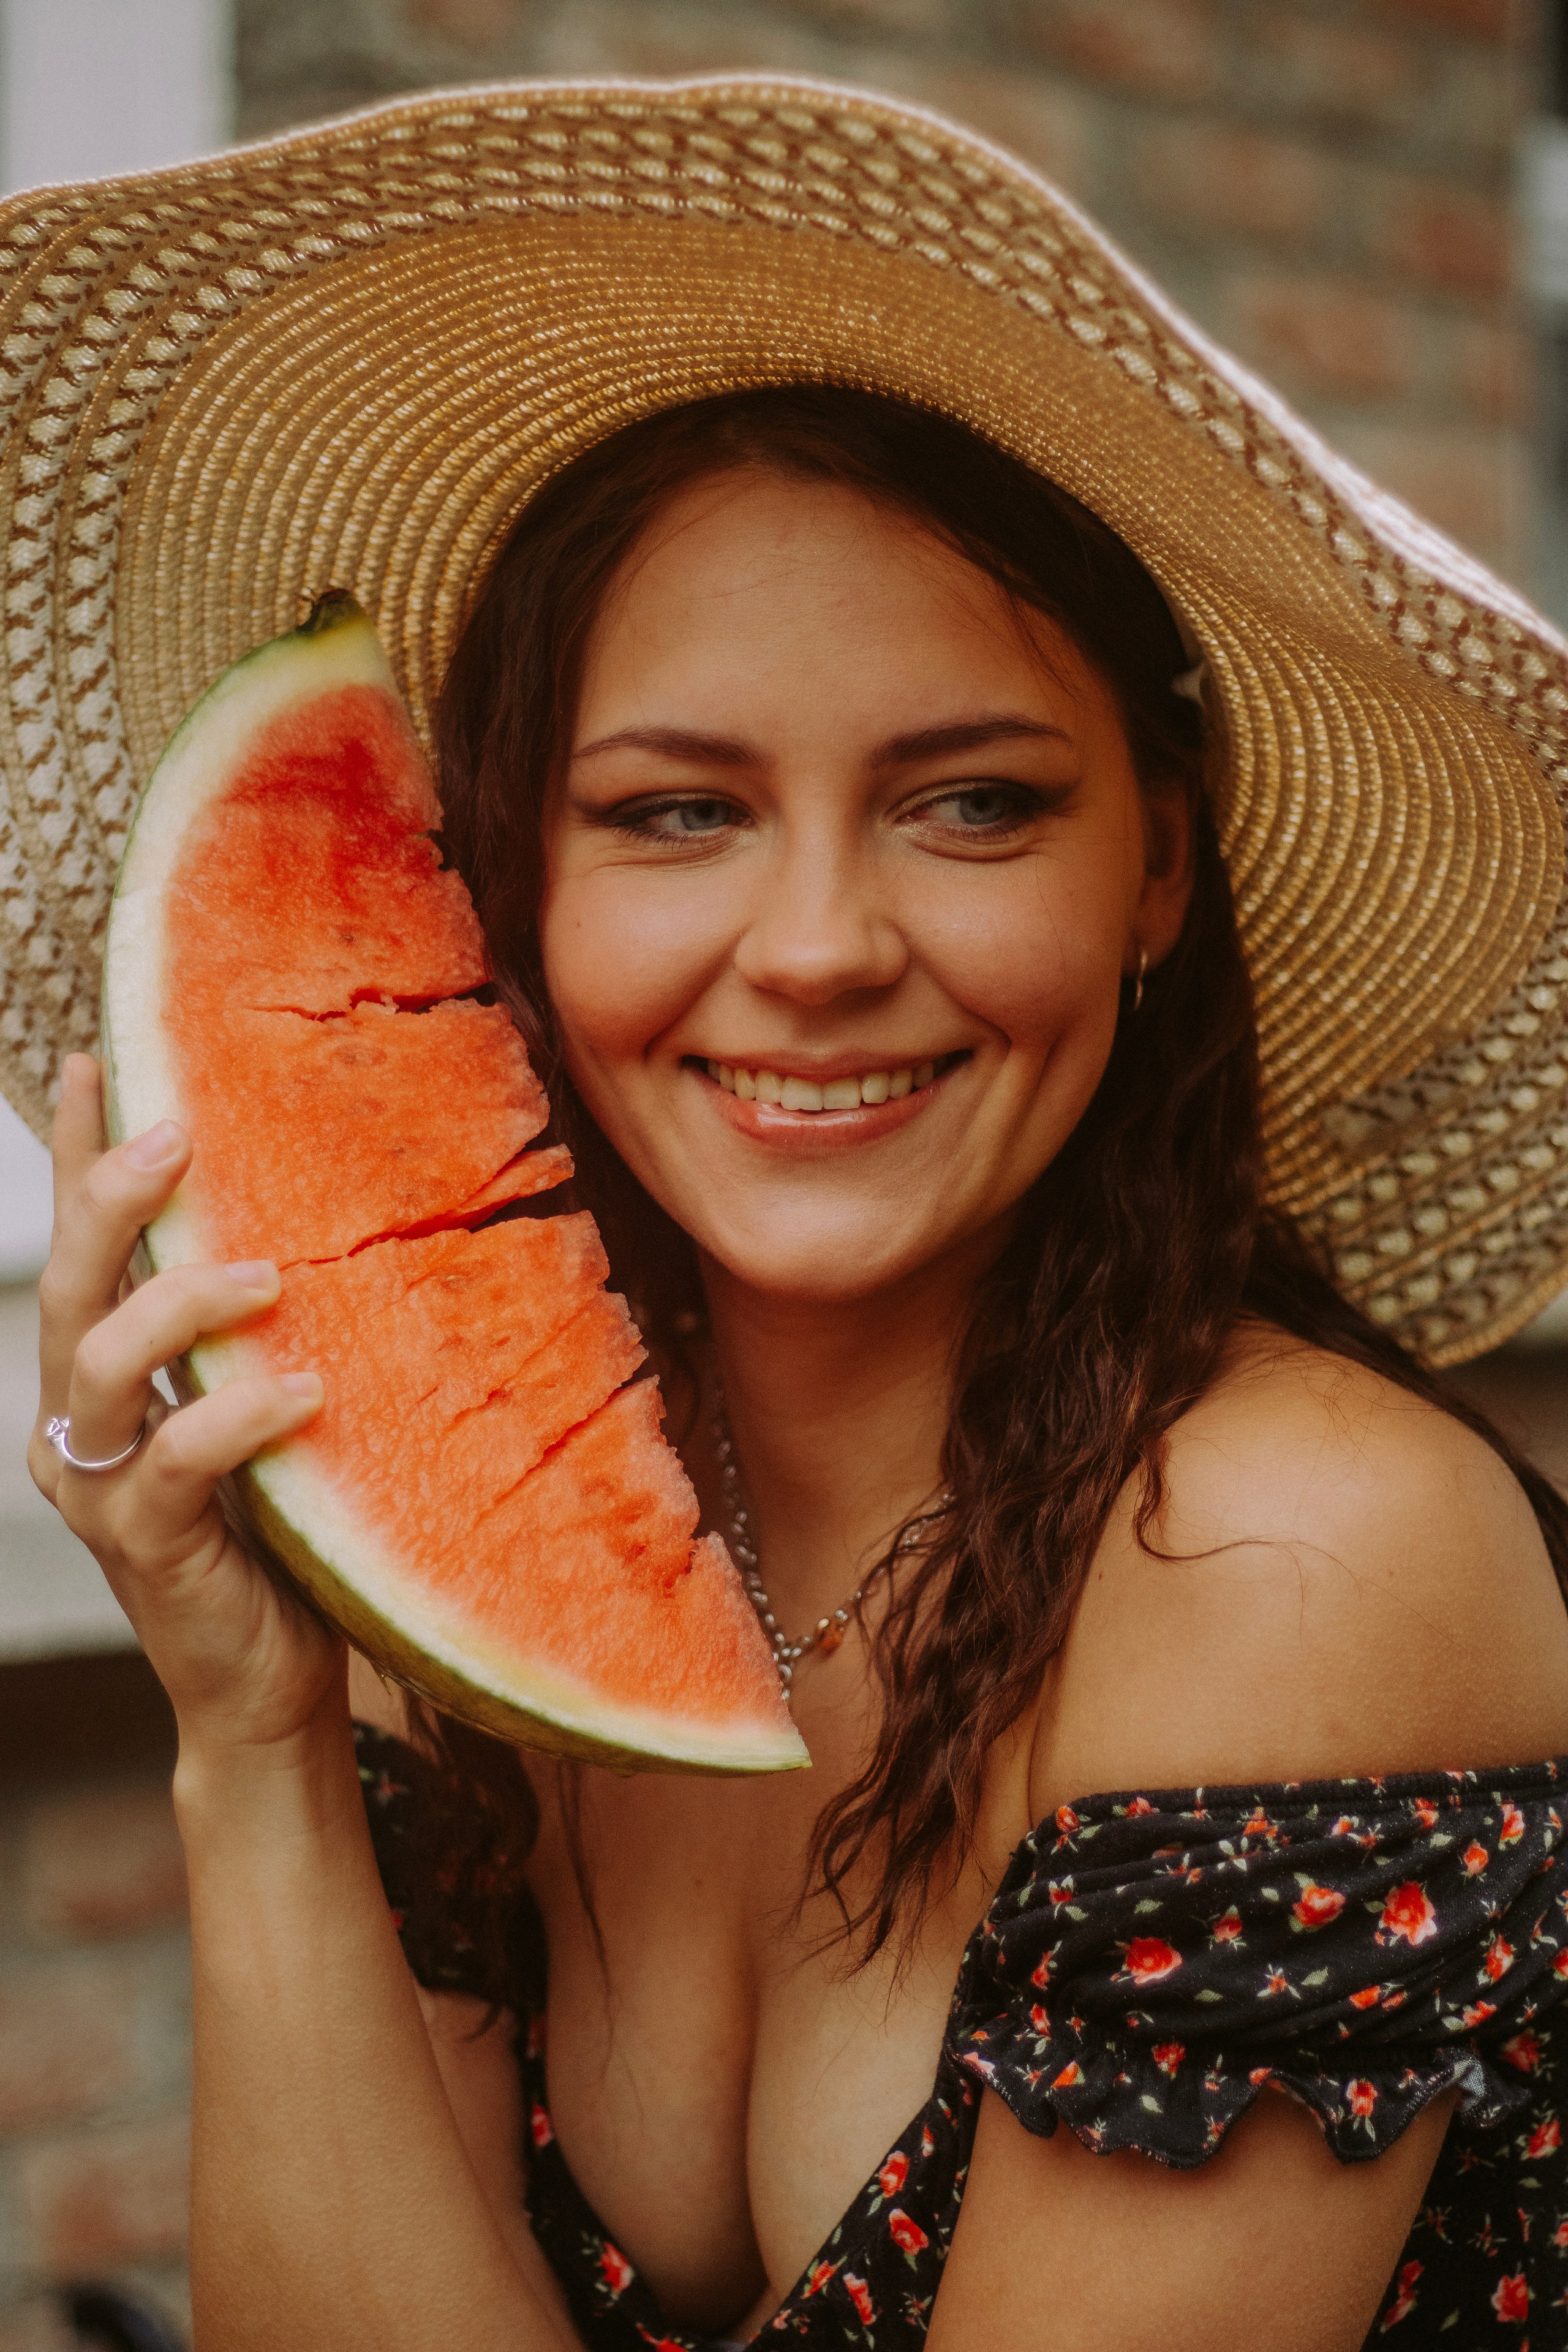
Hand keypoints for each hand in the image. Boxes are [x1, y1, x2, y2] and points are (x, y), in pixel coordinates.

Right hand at [29, 1055, 343, 1755]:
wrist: (271, 1682)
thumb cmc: (279, 1529)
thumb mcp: (262, 1403)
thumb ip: (259, 1330)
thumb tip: (319, 1218)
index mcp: (104, 1376)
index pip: (82, 1245)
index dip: (73, 1153)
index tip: (94, 1060)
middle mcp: (83, 1421)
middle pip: (71, 1285)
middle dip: (109, 1199)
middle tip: (173, 1136)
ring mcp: (104, 1486)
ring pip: (100, 1362)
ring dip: (179, 1304)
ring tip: (267, 1277)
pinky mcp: (149, 1544)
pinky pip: (177, 1460)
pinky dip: (234, 1416)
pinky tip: (301, 1394)